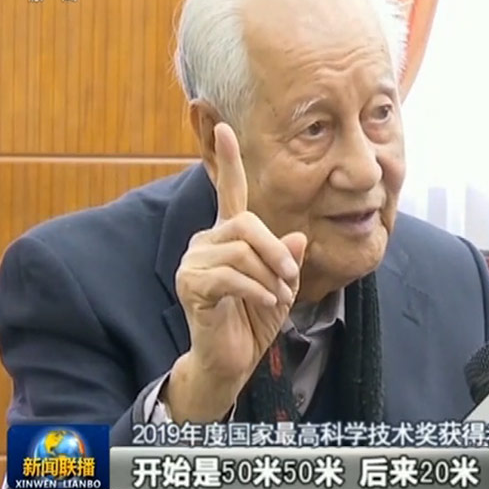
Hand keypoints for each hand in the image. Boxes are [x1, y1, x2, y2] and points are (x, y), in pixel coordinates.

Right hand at [163, 123, 306, 421]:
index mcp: (229, 237)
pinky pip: (232, 276)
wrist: (232, 361)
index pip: (229, 193)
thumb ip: (287, 260)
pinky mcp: (192, 285)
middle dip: (275, 252)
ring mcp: (195, 262)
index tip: (223, 127)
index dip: (228, 161)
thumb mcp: (281, 286)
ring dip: (269, 277)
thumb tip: (297, 238)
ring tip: (277, 297)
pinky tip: (266, 304)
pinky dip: (257, 290)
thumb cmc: (253, 321)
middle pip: (246, 224)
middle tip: (290, 279)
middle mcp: (207, 242)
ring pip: (241, 251)